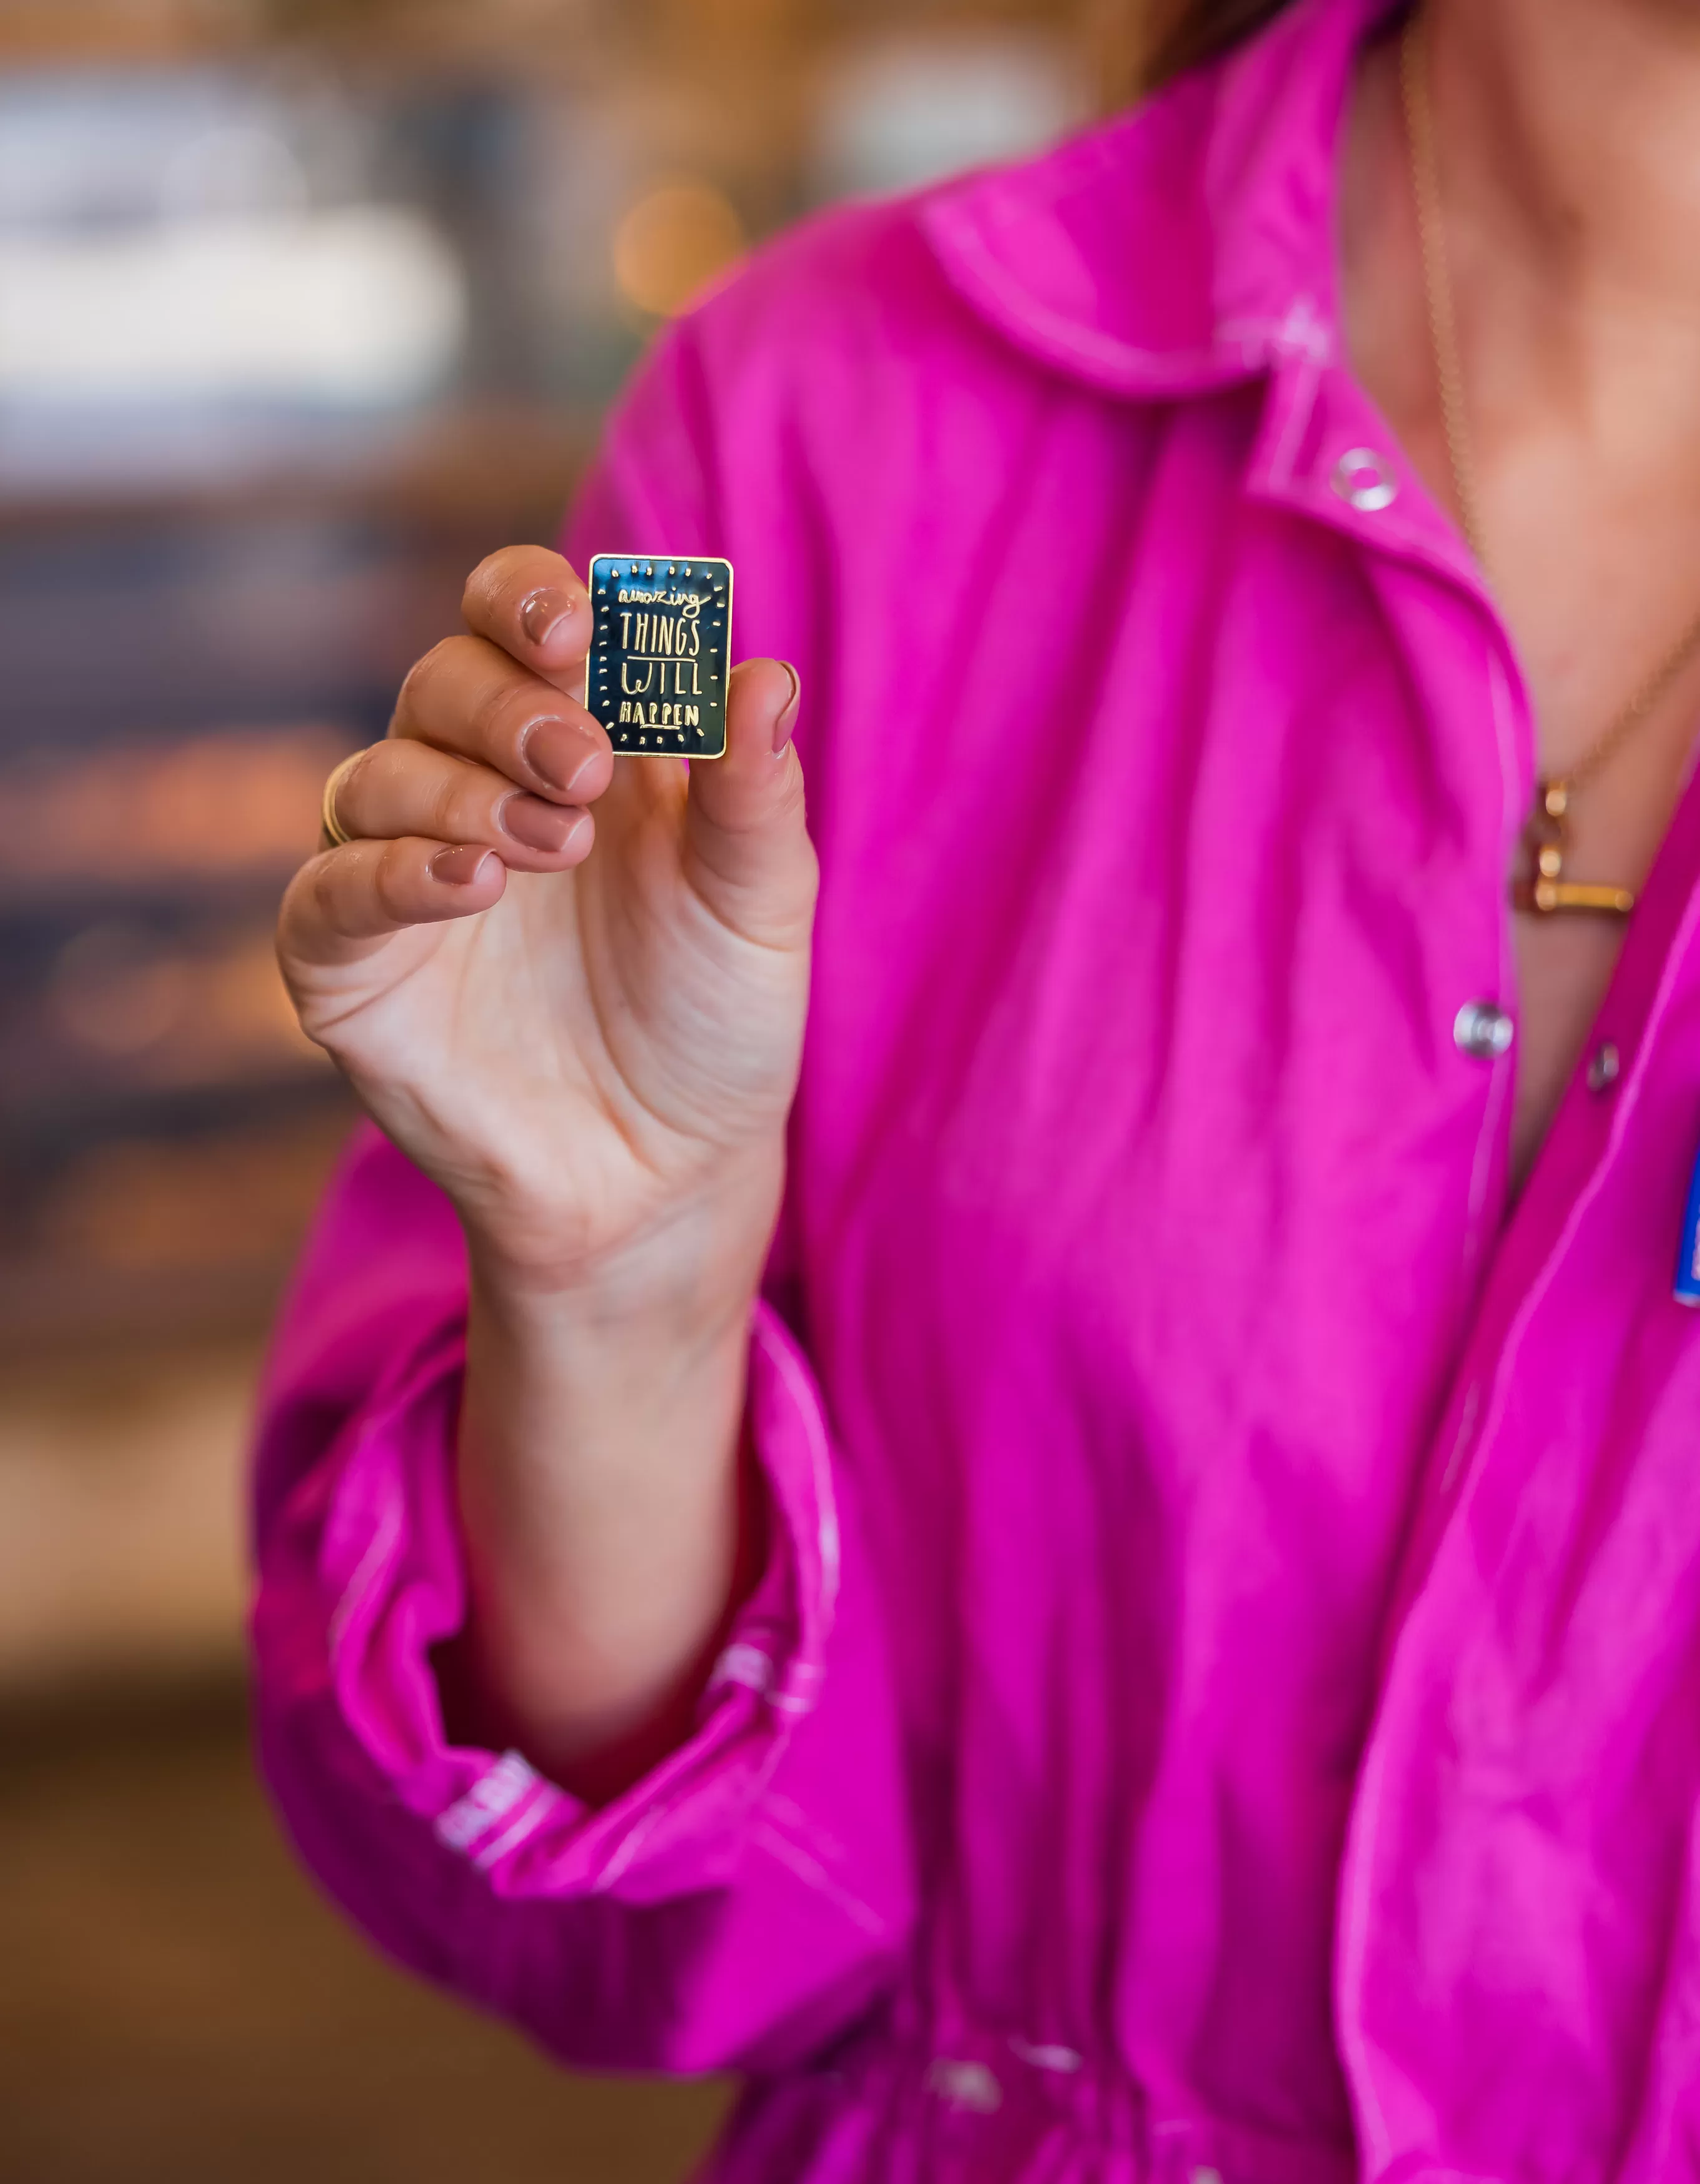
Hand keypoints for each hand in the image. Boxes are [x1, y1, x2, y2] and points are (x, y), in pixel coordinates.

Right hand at [277, 546, 814, 1316]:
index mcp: (581, 745)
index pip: (522, 622)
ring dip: (459, 789)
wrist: (669, 1173)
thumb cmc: (714, 1023)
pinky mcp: (353, 967)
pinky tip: (470, 883)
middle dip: (508, 707)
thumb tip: (767, 674)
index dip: (531, 601)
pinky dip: (389, 871)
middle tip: (581, 772)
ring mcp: (406, 874)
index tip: (576, 630)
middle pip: (443, 681)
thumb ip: (755, 794)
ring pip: (377, 773)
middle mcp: (478, 789)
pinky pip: (330, 891)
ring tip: (552, 848)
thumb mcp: (759, 906)